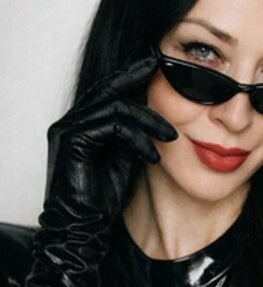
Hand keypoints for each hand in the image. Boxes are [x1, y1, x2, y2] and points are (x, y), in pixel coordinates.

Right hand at [19, 53, 177, 286]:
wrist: (84, 225)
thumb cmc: (105, 192)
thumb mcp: (127, 152)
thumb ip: (133, 129)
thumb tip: (153, 107)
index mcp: (84, 122)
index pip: (109, 91)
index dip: (131, 74)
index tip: (154, 61)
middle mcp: (72, 121)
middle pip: (109, 89)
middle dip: (136, 75)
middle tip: (158, 63)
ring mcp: (68, 128)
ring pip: (115, 106)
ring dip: (148, 120)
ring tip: (170, 136)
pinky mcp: (71, 140)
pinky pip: (113, 126)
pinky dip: (137, 138)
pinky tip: (152, 156)